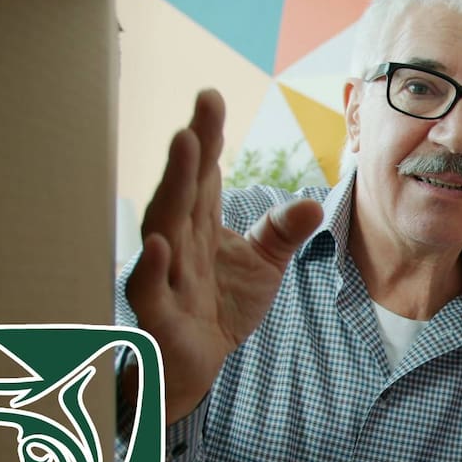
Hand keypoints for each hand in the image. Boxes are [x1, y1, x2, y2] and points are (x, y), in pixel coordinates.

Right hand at [124, 89, 323, 422]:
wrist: (195, 364)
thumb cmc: (220, 306)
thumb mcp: (263, 265)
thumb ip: (283, 232)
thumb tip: (312, 206)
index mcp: (200, 223)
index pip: (204, 174)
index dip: (208, 137)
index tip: (211, 98)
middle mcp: (177, 240)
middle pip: (184, 190)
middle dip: (191, 151)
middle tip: (200, 112)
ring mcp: (163, 274)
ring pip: (163, 225)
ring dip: (173, 188)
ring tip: (185, 148)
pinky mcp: (157, 313)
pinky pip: (149, 287)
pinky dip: (152, 265)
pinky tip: (160, 242)